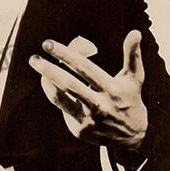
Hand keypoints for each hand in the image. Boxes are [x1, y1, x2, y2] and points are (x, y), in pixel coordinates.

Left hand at [29, 30, 147, 149]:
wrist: (133, 138)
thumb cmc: (130, 99)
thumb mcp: (134, 78)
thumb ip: (133, 55)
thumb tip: (135, 32)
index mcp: (112, 90)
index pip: (85, 68)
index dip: (66, 54)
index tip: (49, 44)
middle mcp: (99, 105)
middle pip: (69, 84)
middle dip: (49, 69)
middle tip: (34, 57)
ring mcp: (87, 119)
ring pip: (60, 98)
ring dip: (46, 80)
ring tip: (36, 62)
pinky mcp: (78, 129)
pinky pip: (61, 106)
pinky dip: (53, 91)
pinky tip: (48, 79)